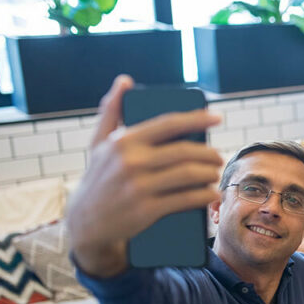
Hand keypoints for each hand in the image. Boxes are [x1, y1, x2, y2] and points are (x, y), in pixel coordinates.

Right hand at [66, 75, 222, 276]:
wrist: (85, 223)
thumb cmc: (98, 178)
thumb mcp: (98, 144)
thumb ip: (111, 111)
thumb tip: (124, 81)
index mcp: (124, 141)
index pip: (169, 123)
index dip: (197, 119)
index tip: (217, 118)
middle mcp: (131, 161)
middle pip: (185, 152)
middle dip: (209, 154)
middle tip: (217, 157)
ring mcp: (139, 187)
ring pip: (190, 175)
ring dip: (210, 174)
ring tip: (214, 174)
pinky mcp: (146, 210)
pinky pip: (186, 199)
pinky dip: (204, 196)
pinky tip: (212, 194)